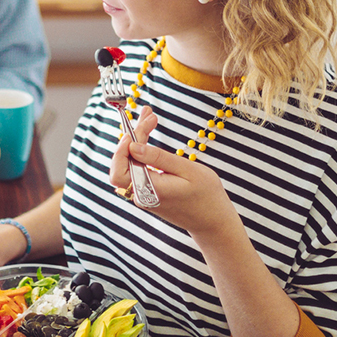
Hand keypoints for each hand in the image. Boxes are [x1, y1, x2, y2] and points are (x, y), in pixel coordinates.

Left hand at [110, 106, 236, 241]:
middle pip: (122, 163)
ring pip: (129, 164)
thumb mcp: (187, 171)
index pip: (122, 166)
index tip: (139, 125)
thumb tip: (133, 146)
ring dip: (137, 140)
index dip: (124, 145)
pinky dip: (141, 150)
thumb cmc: (207, 197)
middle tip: (149, 114)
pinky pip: (137, 168)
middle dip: (133, 135)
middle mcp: (141, 195)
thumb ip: (159, 158)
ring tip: (150, 119)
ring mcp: (143, 195)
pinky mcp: (147, 192)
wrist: (214, 222)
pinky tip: (148, 135)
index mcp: (150, 190)